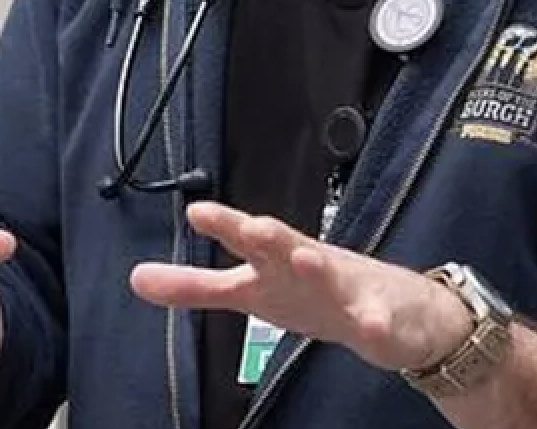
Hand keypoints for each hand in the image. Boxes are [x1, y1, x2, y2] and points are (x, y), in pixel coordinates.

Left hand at [130, 202, 471, 373]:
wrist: (400, 313)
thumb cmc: (318, 294)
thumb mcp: (251, 292)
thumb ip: (196, 287)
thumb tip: (136, 279)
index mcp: (277, 264)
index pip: (247, 240)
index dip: (224, 225)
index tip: (197, 211)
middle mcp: (309, 267)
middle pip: (288, 245)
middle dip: (270, 235)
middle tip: (251, 226)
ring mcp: (347, 289)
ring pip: (331, 275)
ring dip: (316, 266)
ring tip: (303, 258)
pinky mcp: (379, 317)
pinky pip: (377, 321)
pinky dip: (374, 322)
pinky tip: (369, 326)